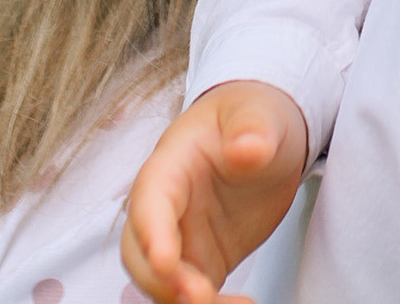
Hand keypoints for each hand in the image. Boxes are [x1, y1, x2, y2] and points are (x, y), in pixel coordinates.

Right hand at [121, 80, 309, 303]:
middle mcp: (165, 208)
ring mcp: (180, 239)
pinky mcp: (200, 262)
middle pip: (139, 252)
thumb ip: (252, 129)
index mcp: (169, 166)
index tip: (165, 260)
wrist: (260, 135)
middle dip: (162, 280)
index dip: (151, 233)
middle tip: (199, 296)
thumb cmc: (250, 117)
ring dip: (182, 301)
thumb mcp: (258, 113)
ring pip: (160, 282)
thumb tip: (248, 147)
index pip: (149, 201)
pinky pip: (190, 296)